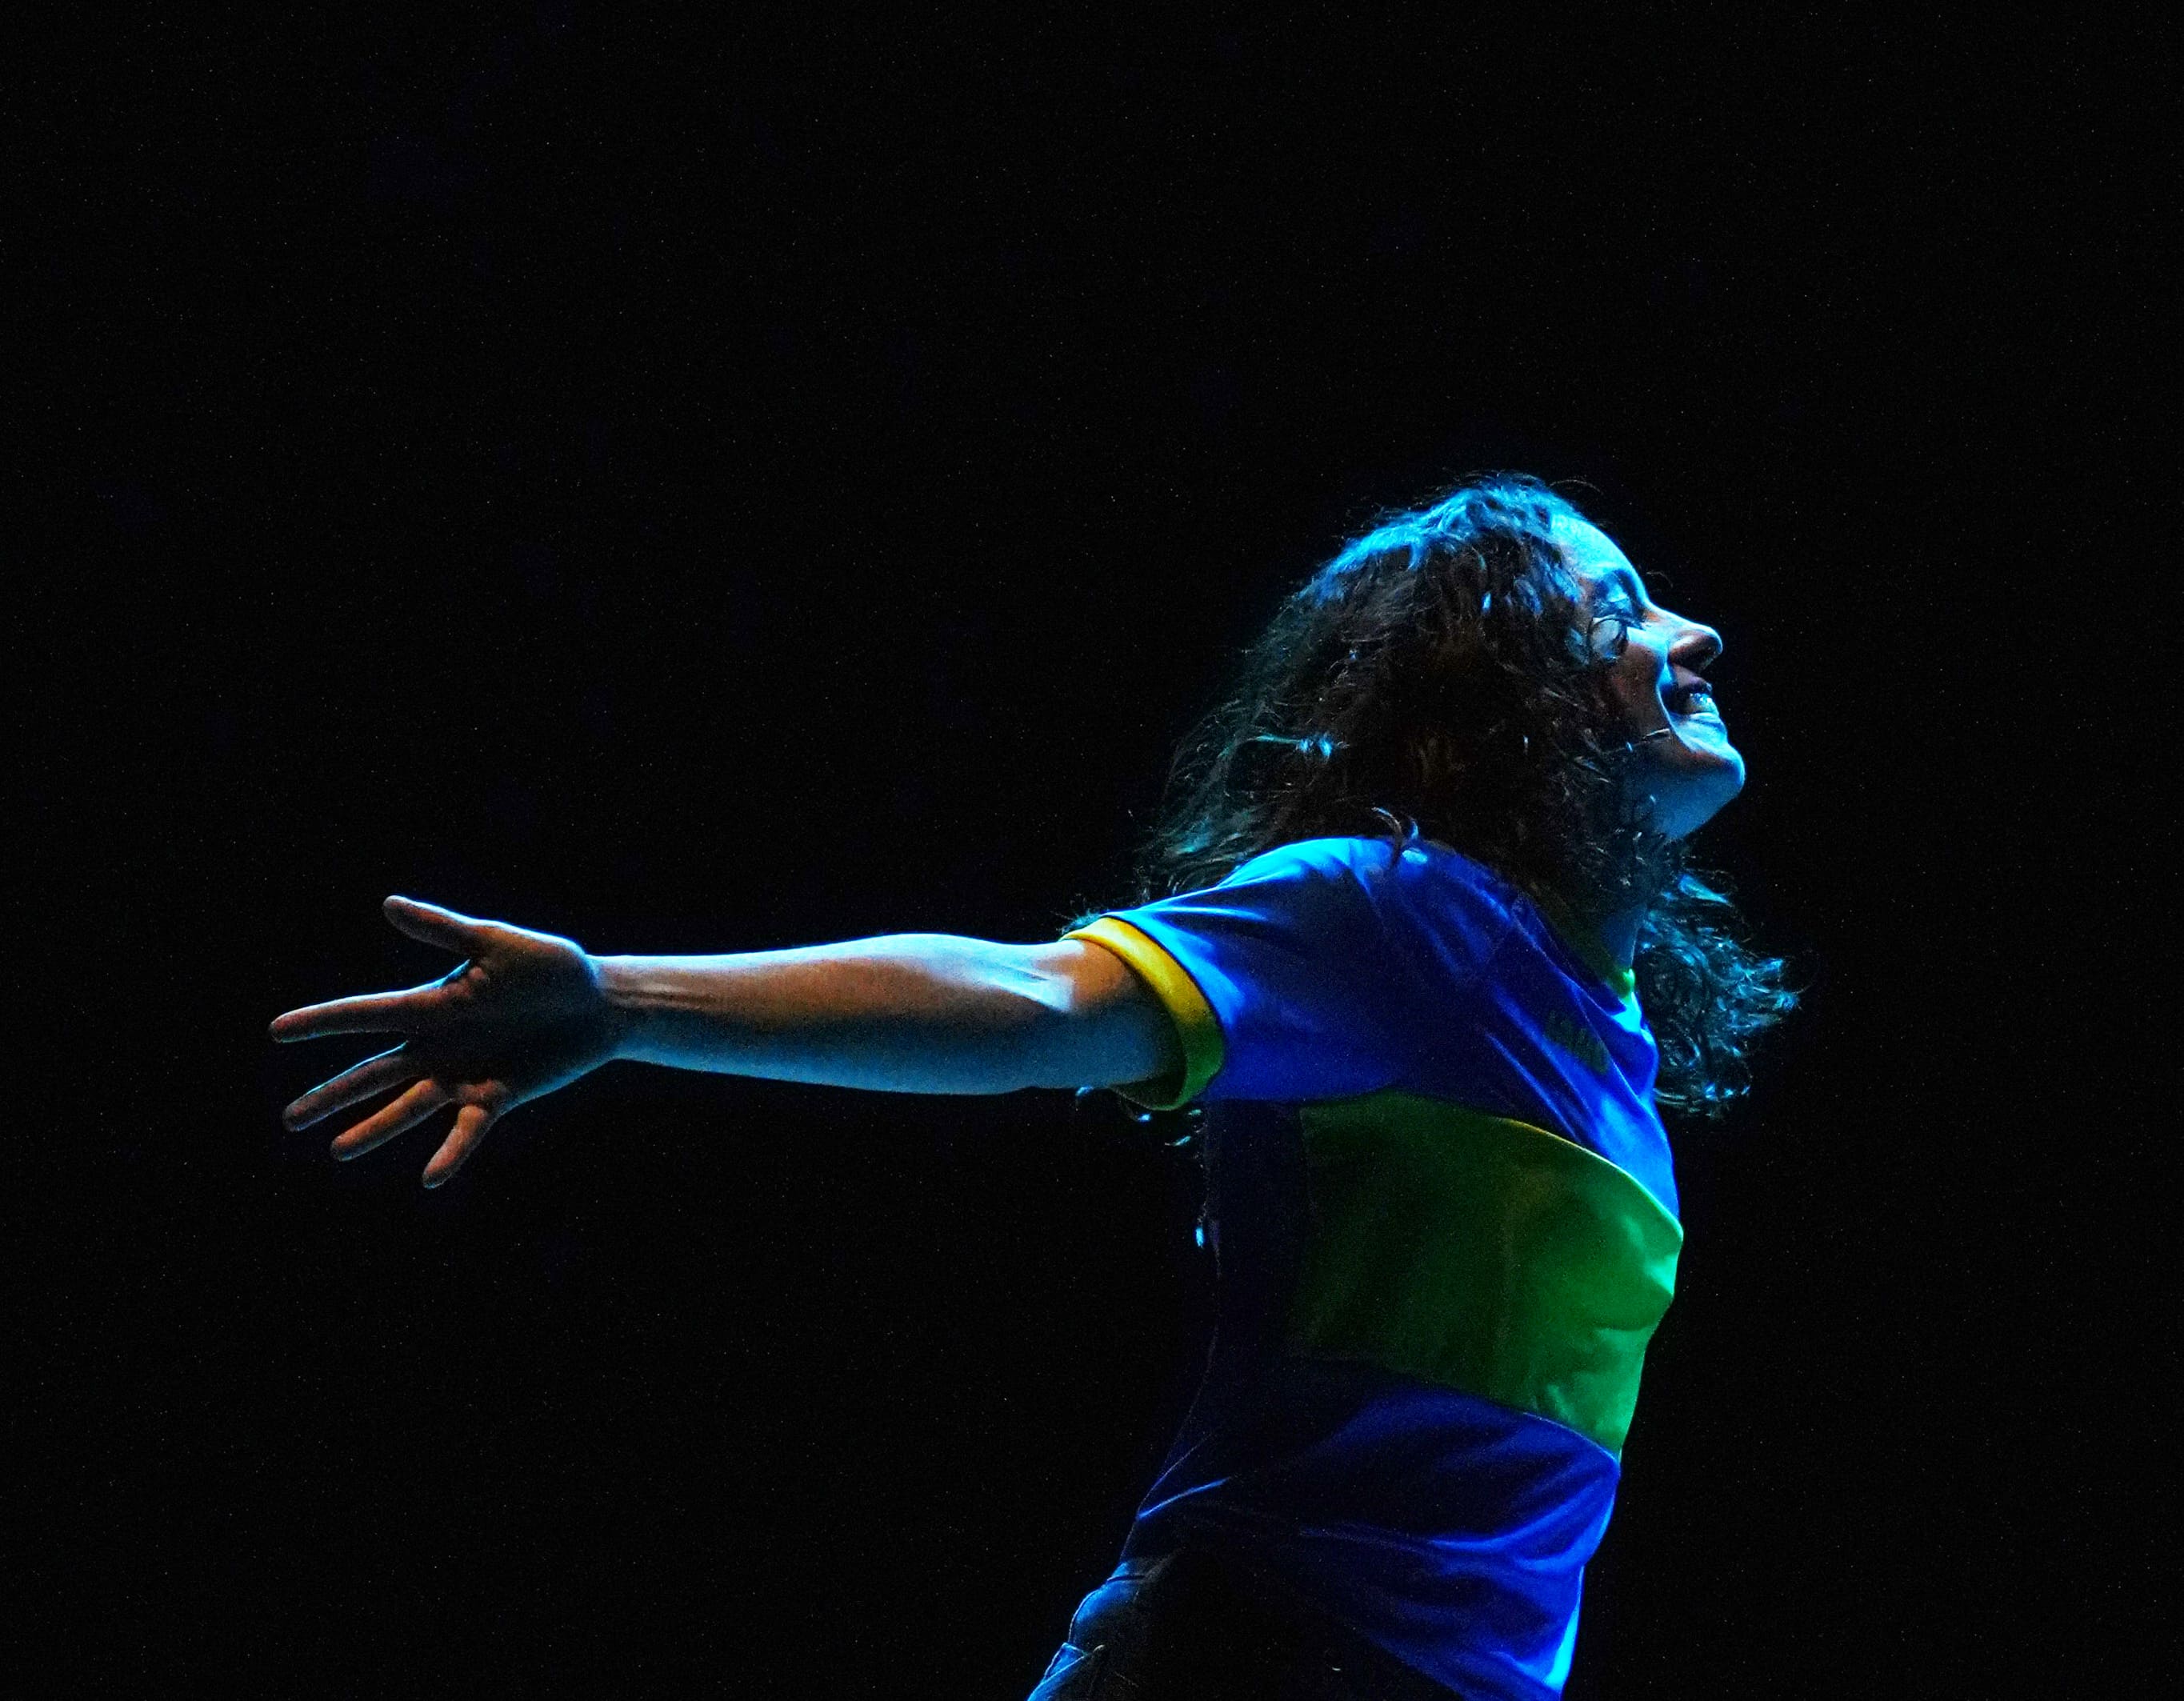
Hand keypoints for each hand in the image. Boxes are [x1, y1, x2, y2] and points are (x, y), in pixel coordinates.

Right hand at [270, 896, 622, 1187]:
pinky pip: (467, 1130)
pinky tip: (431, 1178)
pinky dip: (450, 1152)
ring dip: (375, 1129)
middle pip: (374, 1073)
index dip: (323, 1022)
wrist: (599, 1001)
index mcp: (432, 1003)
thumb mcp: (497, 942)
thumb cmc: (549, 965)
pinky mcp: (497, 1096)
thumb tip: (388, 904)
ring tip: (339, 1151)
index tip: (277, 1031)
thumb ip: (445, 931)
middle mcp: (438, 1044)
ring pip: (408, 1106)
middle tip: (290, 1119)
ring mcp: (464, 1074)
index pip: (366, 1015)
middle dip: (333, 1095)